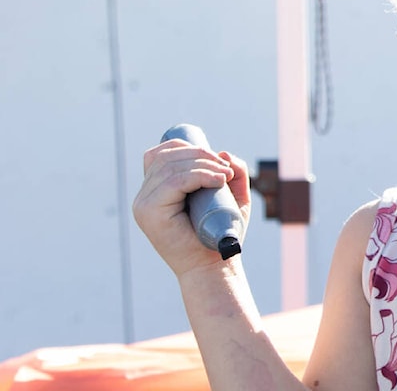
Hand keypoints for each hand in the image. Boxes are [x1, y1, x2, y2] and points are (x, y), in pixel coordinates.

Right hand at [133, 139, 251, 276]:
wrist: (212, 267)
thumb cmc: (219, 234)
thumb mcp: (233, 197)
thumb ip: (234, 172)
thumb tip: (223, 152)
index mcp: (155, 190)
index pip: (161, 154)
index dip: (188, 147)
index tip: (216, 159)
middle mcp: (144, 196)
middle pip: (167, 157)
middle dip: (201, 154)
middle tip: (227, 169)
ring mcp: (143, 205)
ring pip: (172, 168)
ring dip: (204, 164)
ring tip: (226, 175)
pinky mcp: (150, 213)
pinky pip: (174, 183)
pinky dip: (198, 176)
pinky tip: (218, 180)